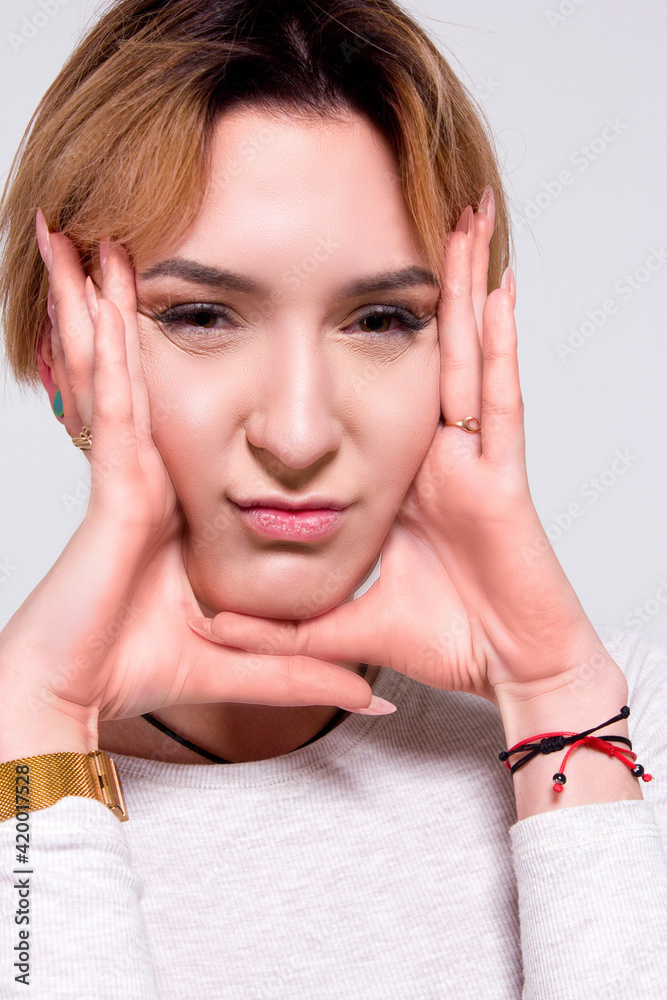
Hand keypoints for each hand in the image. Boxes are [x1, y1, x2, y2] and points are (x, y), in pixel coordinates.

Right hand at [0, 214, 379, 758]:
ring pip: (119, 365)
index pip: (183, 411)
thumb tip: (374, 690)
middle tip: (124, 241)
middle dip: (128, 308)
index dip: (178, 359)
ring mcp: (128, 469)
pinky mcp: (116, 478)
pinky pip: (115, 394)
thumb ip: (306, 669)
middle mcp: (148, 471)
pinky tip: (91, 279)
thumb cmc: (134, 666)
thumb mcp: (244, 659)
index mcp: (173, 499)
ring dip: (104, 300)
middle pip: (142, 371)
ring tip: (99, 234)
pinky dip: (98, 335)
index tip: (186, 312)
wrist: (75, 694)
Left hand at [187, 191, 620, 706]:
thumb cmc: (446, 637)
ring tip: (466, 216)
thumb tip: (211, 625)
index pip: (380, 385)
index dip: (366, 330)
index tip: (338, 277)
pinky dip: (501, 343)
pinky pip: (499, 399)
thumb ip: (285, 622)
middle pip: (426, 349)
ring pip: (467, 354)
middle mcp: (439, 454)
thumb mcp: (345, 621)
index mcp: (404, 475)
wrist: (508, 672)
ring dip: (465, 285)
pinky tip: (501, 287)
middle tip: (417, 206)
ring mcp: (473, 459)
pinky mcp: (502, 478)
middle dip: (425, 281)